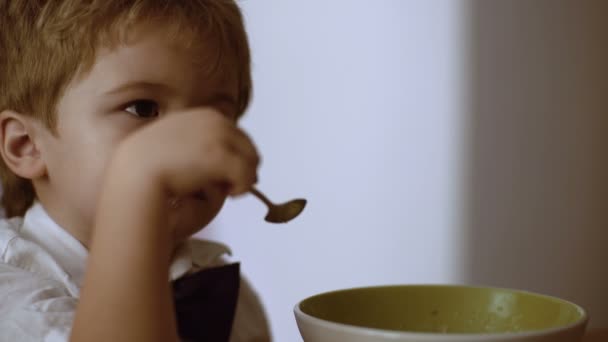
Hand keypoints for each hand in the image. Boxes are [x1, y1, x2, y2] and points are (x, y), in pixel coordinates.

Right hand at [114, 107, 259, 199]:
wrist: (136, 171)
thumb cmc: (150, 164)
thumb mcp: (175, 143)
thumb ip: (198, 144)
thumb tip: (223, 159)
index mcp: (205, 115)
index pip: (236, 134)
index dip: (236, 155)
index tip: (228, 174)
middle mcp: (215, 120)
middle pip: (248, 145)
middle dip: (244, 166)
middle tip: (232, 186)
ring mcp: (219, 136)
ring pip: (252, 160)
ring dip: (245, 177)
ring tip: (231, 191)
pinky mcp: (221, 155)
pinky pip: (247, 173)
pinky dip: (243, 186)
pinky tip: (232, 194)